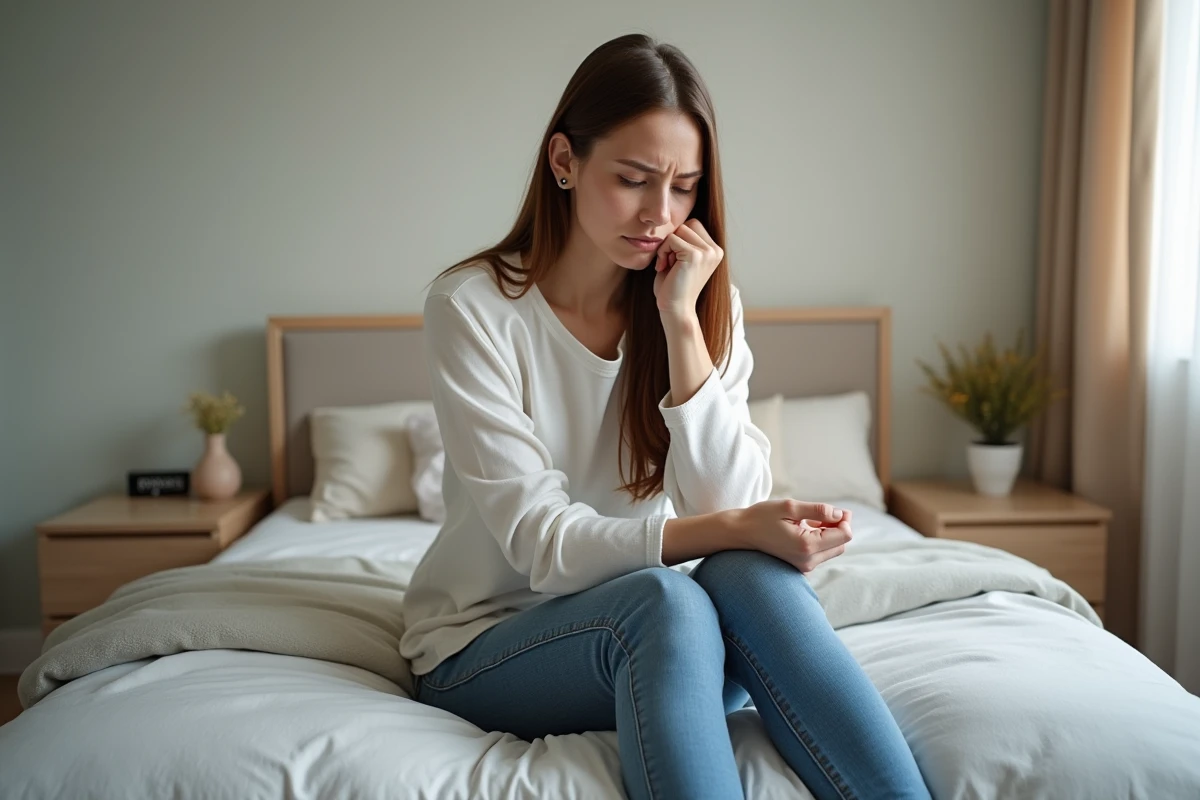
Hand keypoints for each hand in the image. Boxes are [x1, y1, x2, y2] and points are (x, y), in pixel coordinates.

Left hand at [653, 219, 723, 319]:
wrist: (675, 310)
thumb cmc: (673, 287)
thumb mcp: (681, 259)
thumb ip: (684, 241)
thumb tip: (673, 217)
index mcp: (715, 250)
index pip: (694, 225)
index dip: (679, 238)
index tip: (673, 259)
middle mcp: (715, 250)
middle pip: (688, 224)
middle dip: (673, 239)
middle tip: (668, 261)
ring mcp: (708, 252)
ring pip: (679, 230)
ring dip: (667, 246)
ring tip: (667, 264)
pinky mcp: (696, 255)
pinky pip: (672, 240)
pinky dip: (663, 252)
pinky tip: (663, 268)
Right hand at [727, 499, 852, 573]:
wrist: (739, 534)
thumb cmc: (761, 517)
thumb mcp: (789, 507)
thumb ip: (817, 510)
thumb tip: (839, 513)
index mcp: (807, 546)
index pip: (844, 535)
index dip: (844, 519)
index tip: (835, 509)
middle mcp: (808, 561)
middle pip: (841, 544)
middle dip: (838, 527)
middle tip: (825, 512)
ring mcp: (803, 566)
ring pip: (832, 549)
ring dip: (829, 533)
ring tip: (811, 519)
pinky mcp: (799, 566)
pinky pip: (820, 553)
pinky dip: (819, 539)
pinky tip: (805, 528)